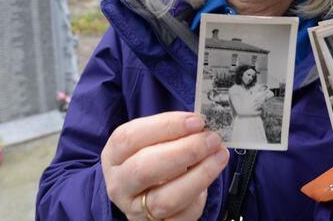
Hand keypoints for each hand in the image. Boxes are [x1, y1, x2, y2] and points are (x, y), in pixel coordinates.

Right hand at [101, 112, 229, 219]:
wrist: (146, 194)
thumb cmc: (152, 160)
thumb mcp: (152, 141)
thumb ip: (173, 132)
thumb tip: (202, 126)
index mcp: (114, 155)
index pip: (131, 137)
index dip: (166, 126)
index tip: (195, 121)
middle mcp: (120, 184)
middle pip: (144, 169)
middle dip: (183, 151)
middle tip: (210, 139)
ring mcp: (136, 210)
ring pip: (164, 199)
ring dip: (198, 175)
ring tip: (218, 156)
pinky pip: (181, 217)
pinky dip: (199, 198)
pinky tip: (209, 180)